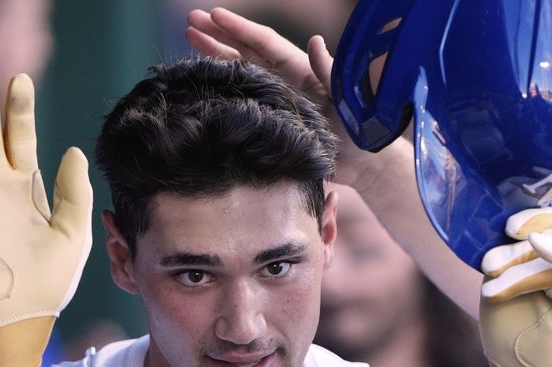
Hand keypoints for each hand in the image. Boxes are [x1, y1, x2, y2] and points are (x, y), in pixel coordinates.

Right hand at [185, 7, 409, 192]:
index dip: (239, 28)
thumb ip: (329, 73)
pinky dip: (224, 88)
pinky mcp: (270, 122)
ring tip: (190, 37)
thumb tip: (315, 41)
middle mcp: (283, 81)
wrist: (362, 166)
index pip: (264, 43)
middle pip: (245, 51)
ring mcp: (275, 100)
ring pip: (239, 72)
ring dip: (215, 55)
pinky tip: (205, 81)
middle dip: (218, 34)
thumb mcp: (346, 99)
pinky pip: (242, 101)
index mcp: (299, 71)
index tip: (214, 14)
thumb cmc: (360, 131)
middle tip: (191, 19)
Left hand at [480, 208, 551, 366]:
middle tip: (487, 265)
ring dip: (518, 268)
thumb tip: (498, 228)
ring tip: (491, 290)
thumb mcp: (499, 282)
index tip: (504, 224)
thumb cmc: (506, 327)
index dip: (530, 217)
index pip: (551, 222)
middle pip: (551, 233)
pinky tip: (536, 245)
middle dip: (514, 248)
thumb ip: (505, 255)